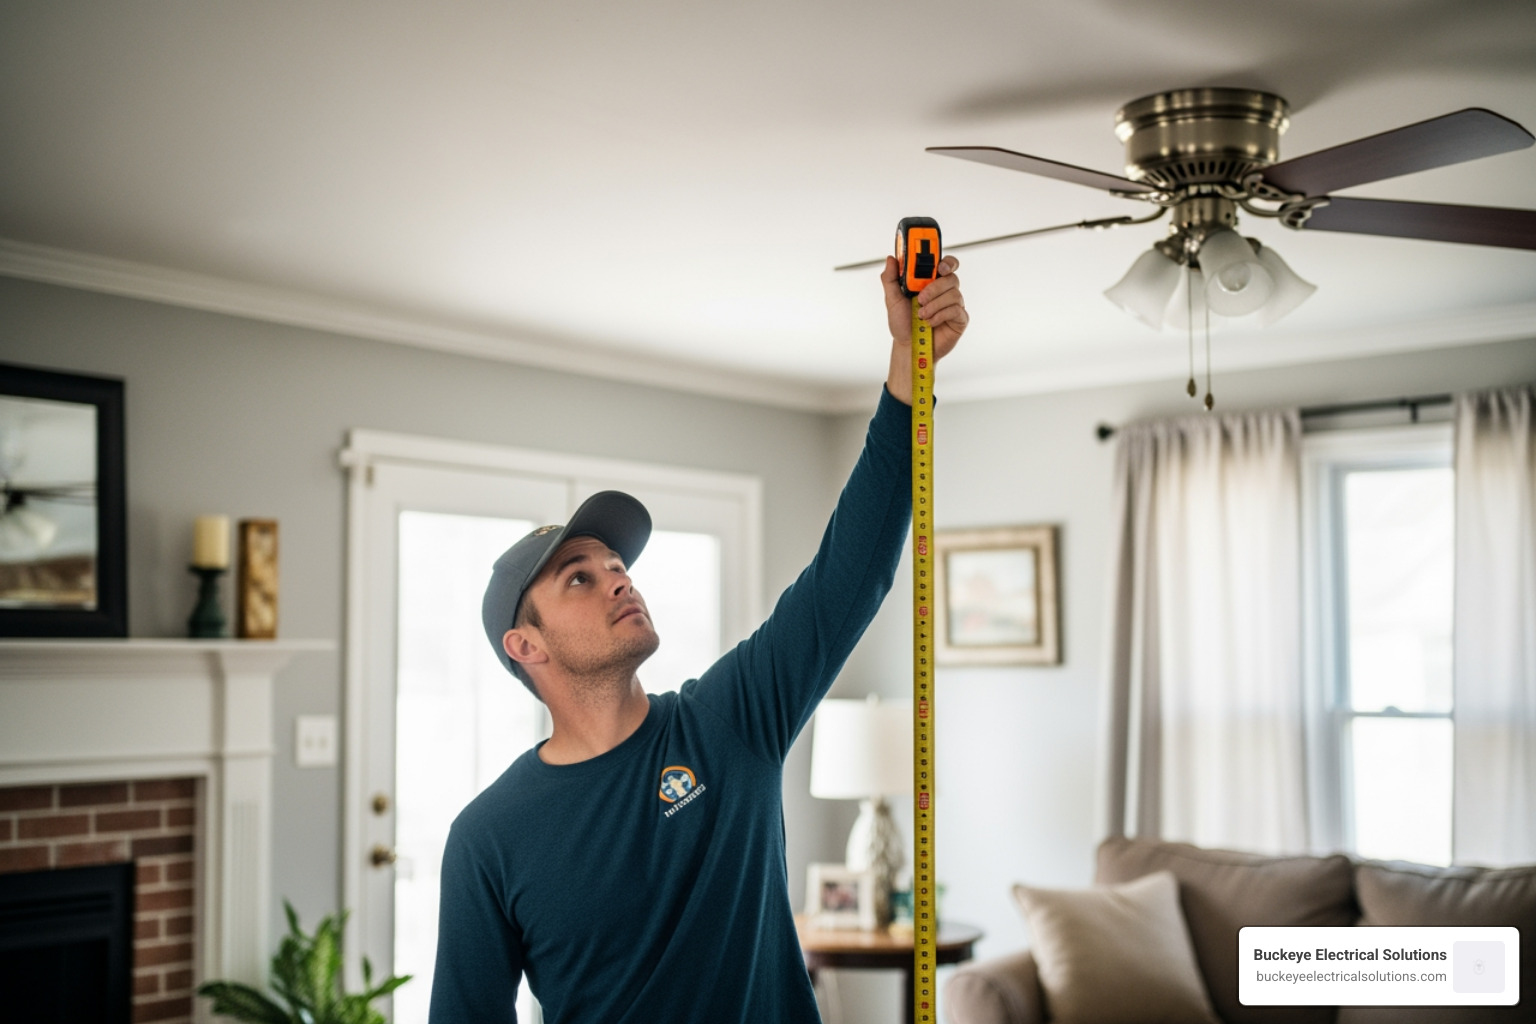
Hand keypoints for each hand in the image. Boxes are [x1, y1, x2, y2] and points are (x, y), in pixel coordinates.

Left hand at [882, 254, 967, 403]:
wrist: (908, 346)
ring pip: (954, 294)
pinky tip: (931, 322)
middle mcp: (944, 291)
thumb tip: (891, 259)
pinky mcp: (959, 318)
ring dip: (935, 305)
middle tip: (920, 299)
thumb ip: (890, 279)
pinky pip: (956, 310)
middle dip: (935, 288)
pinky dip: (940, 315)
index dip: (946, 262)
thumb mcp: (892, 300)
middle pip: (951, 278)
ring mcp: (954, 304)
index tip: (939, 267)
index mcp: (931, 282)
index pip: (945, 264)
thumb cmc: (903, 323)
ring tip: (921, 316)